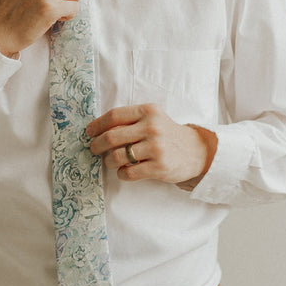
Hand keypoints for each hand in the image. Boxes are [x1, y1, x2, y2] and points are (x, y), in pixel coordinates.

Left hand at [87, 104, 216, 183]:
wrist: (196, 151)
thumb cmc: (167, 134)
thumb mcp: (152, 118)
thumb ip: (130, 120)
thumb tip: (97, 130)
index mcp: (148, 111)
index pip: (114, 115)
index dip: (97, 125)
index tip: (89, 132)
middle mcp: (152, 127)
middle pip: (111, 137)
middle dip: (97, 145)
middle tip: (94, 149)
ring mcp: (156, 148)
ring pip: (117, 157)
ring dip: (108, 161)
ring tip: (111, 161)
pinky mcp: (159, 167)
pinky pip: (128, 173)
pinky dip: (122, 174)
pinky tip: (125, 171)